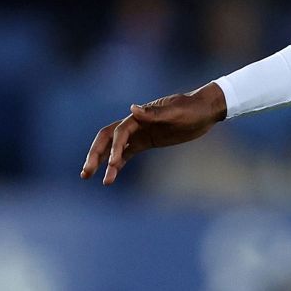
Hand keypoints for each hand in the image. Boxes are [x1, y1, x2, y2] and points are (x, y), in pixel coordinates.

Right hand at [80, 83, 226, 184]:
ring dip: (105, 163)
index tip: (115, 163)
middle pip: (107, 138)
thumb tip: (132, 109)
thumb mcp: (178, 110)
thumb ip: (156, 112)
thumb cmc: (192, 108)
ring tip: (101, 181)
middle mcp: (136, 124)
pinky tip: (110, 177)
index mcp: (140, 115)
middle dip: (96, 155)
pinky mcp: (146, 142)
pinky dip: (118, 164)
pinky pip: (127, 153)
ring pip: (115, 148)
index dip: (115, 147)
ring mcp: (140, 133)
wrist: (205, 110)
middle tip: (86, 172)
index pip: (120, 131)